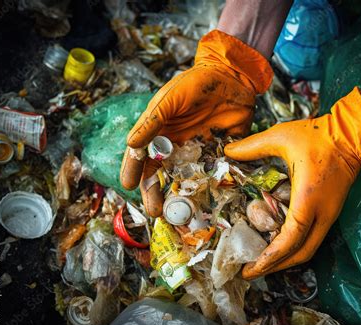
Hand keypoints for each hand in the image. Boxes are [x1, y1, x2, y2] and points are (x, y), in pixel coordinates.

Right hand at [120, 30, 272, 215]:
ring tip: (181, 212)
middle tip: (157, 211)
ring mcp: (199, 153)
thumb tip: (131, 143)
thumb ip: (152, 121)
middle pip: (163, 175)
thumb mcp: (170, 99)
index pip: (143, 157)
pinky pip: (215, 174)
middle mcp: (178, 148)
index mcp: (161, 134)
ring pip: (188, 180)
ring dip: (183, 196)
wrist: (231, 77)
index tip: (128, 185)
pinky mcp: (222, 155)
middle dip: (157, 194)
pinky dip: (212, 186)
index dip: (134, 171)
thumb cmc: (195, 83)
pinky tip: (210, 199)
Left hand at [225, 87, 360, 278]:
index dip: (269, 257)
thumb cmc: (317, 137)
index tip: (250, 268)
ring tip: (262, 264)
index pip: (290, 238)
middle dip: (275, 267)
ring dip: (285, 261)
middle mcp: (322, 214)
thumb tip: (227, 152)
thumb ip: (252, 146)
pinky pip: (312, 240)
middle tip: (251, 272)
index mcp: (308, 198)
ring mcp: (329, 216)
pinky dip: (294, 249)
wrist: (352, 137)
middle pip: (300, 254)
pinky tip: (277, 246)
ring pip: (308, 250)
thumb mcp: (281, 137)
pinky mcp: (330, 214)